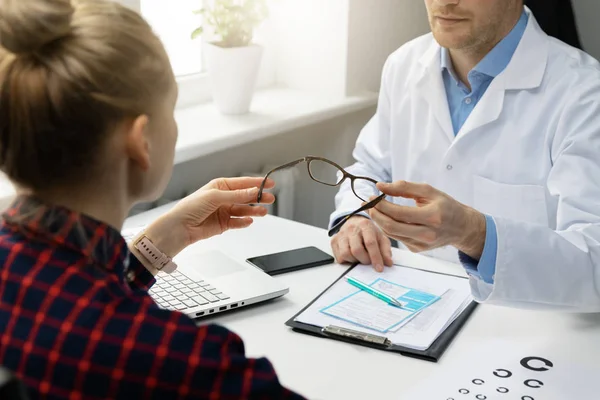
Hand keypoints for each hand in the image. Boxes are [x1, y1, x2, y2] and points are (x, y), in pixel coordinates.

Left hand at [143, 177, 274, 257]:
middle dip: (258, 197)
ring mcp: (224, 211)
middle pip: (246, 196)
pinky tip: (249, 221)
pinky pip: (238, 222)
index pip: (243, 183)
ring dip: (254, 211)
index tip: (269, 183)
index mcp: (221, 186)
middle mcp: (224, 198)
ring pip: (244, 210)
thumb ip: (236, 195)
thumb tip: (253, 191)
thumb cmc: (191, 207)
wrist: (180, 227)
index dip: (257, 183)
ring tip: (263, 212)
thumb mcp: (215, 197)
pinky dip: (244, 222)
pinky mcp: (224, 224)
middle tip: (270, 198)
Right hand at [330, 216, 392, 271]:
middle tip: (368, 261)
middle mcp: (351, 229)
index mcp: (365, 225)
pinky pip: (339, 257)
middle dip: (364, 260)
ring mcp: (341, 235)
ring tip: (359, 257)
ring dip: (354, 261)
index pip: (370, 243)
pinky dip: (346, 261)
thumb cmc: (368, 232)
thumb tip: (388, 263)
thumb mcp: (380, 237)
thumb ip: (385, 250)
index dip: (375, 257)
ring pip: (346, 254)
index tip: (379, 268)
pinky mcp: (334, 241)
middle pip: (357, 250)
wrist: (354, 222)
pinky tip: (352, 256)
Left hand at [368, 181, 485, 258]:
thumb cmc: (445, 206)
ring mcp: (422, 245)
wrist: (461, 227)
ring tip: (373, 210)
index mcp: (432, 217)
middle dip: (376, 215)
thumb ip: (403, 187)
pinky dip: (388, 228)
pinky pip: (397, 238)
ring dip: (379, 222)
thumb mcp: (428, 191)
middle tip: (368, 205)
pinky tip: (386, 219)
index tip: (372, 197)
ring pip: (392, 234)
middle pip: (391, 227)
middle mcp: (427, 234)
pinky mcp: (418, 250)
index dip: (382, 205)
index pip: (399, 213)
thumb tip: (380, 186)